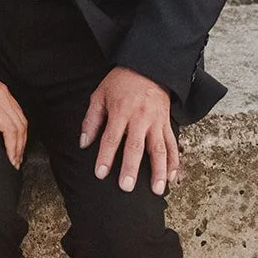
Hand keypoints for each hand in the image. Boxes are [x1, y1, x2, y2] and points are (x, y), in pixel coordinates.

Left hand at [0, 33, 27, 167]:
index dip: (13, 147)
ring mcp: (4, 92)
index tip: (12, 161)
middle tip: (16, 162)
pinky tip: (17, 134)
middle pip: (19, 125)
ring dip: (22, 137)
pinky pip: (18, 110)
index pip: (9, 128)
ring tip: (18, 152)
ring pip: (21, 117)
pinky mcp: (3, 90)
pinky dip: (20, 125)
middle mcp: (2, 95)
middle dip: (20, 146)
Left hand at [79, 66, 179, 194]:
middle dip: (131, 168)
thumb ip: (91, 120)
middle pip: (136, 146)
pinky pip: (173, 144)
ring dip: (158, 171)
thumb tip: (83, 143)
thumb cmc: (121, 82)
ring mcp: (157, 122)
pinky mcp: (167, 123)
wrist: (148, 67)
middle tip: (127, 187)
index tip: (100, 173)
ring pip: (160, 149)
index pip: (111, 137)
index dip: (105, 157)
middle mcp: (140, 118)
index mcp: (121, 110)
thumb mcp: (100, 95)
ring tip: (157, 190)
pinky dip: (174, 162)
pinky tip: (172, 177)